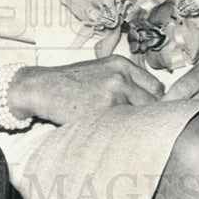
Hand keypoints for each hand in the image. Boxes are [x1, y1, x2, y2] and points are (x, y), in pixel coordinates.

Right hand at [10, 55, 163, 125]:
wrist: (42, 87)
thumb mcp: (99, 71)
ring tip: (123, 131)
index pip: (157, 87)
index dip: (154, 103)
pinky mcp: (104, 110)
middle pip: (153, 103)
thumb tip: (147, 102)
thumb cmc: (68, 83)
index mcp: (121, 64)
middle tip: (137, 127)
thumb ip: (123, 81)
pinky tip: (111, 133)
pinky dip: (121, 133)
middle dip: (147, 116)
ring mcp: (113, 92)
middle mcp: (121, 76)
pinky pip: (124, 126)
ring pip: (140, 117)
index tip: (148, 114)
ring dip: (135, 126)